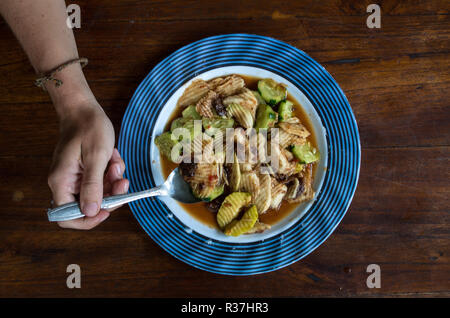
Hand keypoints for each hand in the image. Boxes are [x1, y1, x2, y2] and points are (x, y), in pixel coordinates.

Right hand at [48, 98, 128, 228]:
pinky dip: (111, 173)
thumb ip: (93, 186)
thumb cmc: (88, 128)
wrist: (85, 109)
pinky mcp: (85, 172)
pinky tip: (113, 158)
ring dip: (113, 182)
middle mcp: (66, 183)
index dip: (88, 220)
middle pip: (88, 206)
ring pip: (99, 194)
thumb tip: (91, 212)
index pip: (67, 217)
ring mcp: (75, 178)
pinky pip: (102, 182)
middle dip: (109, 195)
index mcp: (61, 182)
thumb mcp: (96, 157)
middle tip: (122, 181)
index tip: (108, 210)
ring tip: (115, 163)